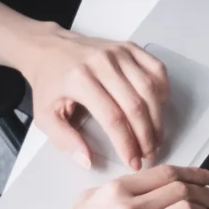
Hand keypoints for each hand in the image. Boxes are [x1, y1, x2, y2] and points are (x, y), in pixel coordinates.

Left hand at [10, 26, 169, 170]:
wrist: (49, 49)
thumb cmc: (50, 81)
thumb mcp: (45, 115)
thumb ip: (65, 140)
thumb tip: (87, 160)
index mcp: (79, 79)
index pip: (113, 118)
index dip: (127, 144)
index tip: (133, 161)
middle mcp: (102, 62)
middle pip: (135, 105)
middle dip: (146, 136)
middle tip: (148, 154)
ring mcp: (119, 52)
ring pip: (150, 88)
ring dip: (157, 118)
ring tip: (156, 137)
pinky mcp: (130, 47)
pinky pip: (156, 69)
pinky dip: (163, 91)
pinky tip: (159, 109)